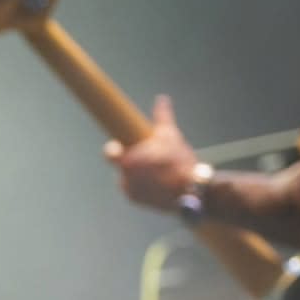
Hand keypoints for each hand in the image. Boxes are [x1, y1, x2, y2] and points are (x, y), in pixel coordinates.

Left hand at [103, 95, 199, 210]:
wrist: (190, 191)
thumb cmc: (179, 161)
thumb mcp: (171, 136)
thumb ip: (162, 117)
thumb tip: (161, 99)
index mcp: (128, 162)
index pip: (109, 153)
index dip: (114, 148)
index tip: (121, 145)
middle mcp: (124, 179)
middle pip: (123, 163)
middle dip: (134, 158)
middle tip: (151, 156)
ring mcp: (128, 191)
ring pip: (128, 175)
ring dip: (138, 172)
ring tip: (158, 169)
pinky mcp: (134, 200)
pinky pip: (133, 188)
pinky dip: (142, 184)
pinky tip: (157, 180)